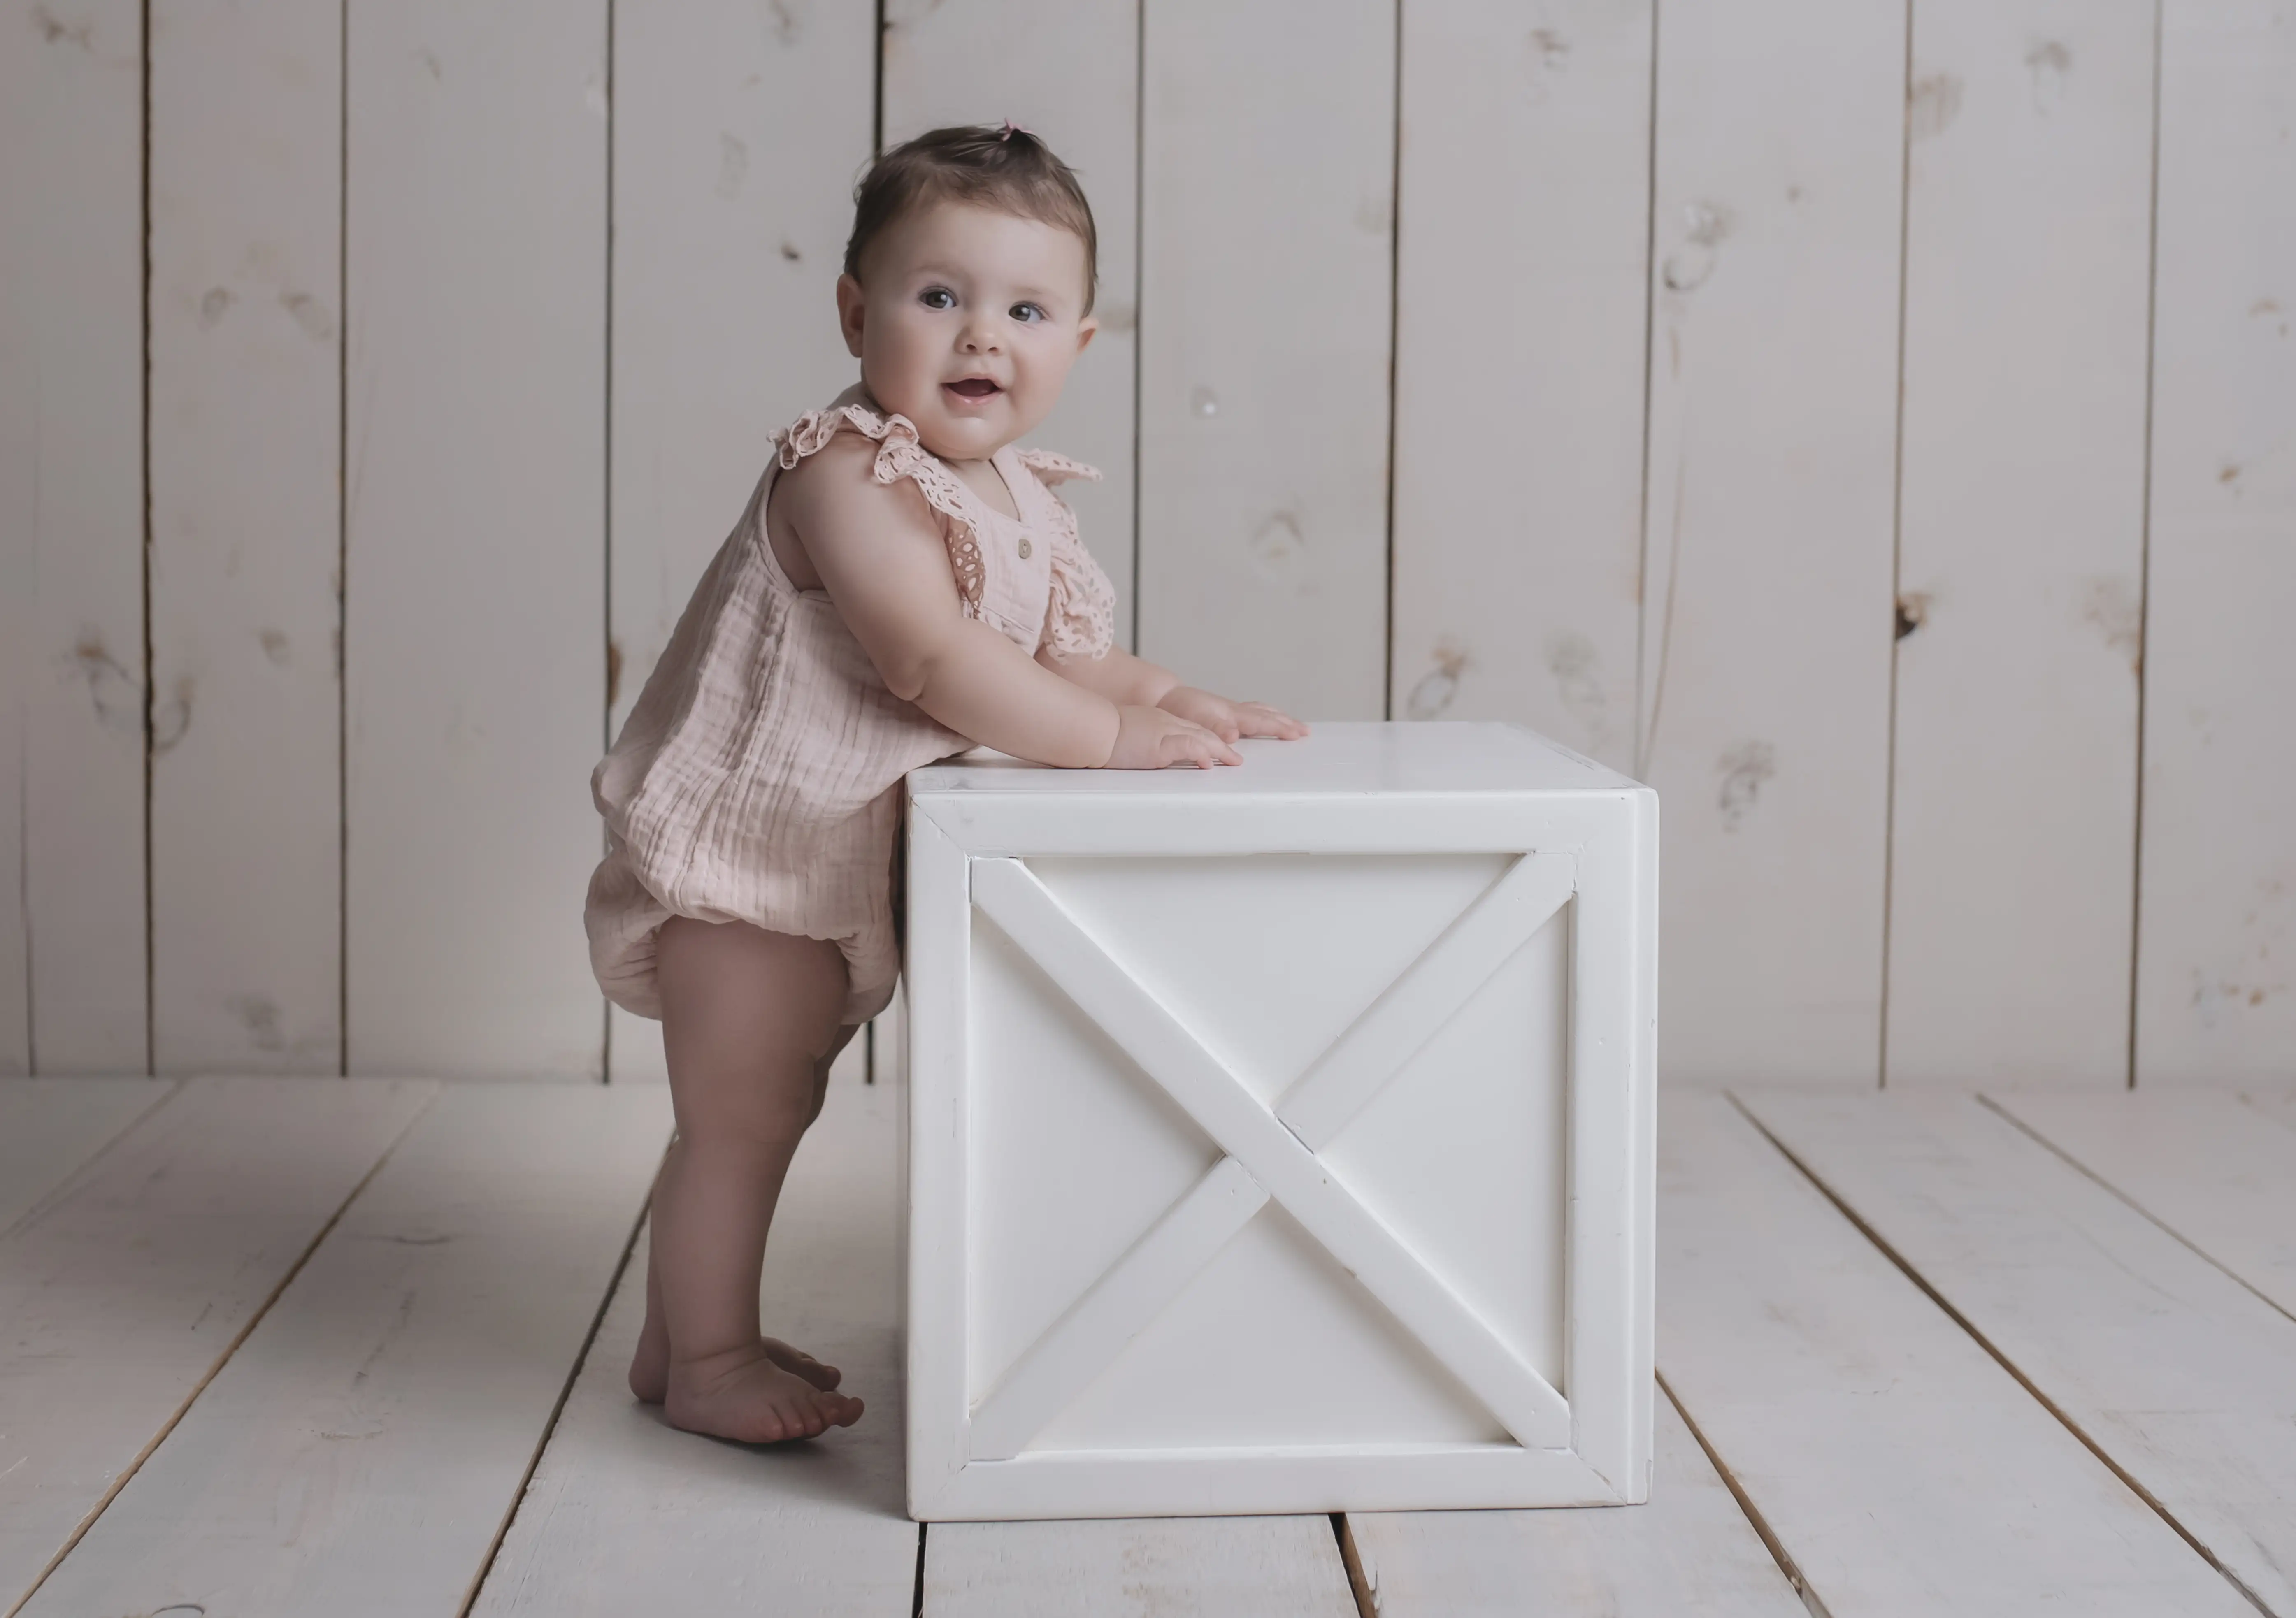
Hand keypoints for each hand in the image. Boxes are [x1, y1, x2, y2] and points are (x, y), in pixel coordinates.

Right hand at [1105, 704, 1243, 769]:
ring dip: (1220, 750)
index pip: (1188, 728)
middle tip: (1235, 758)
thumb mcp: (1125, 735)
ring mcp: (1163, 731)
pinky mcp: (1159, 743)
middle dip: (1221, 744)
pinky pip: (1187, 746)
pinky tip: (1210, 764)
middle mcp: (1164, 723)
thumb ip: (1138, 741)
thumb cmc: (1100, 733)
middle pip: (1201, 731)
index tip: (1218, 748)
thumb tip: (1137, 753)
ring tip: (1233, 761)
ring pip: (1201, 737)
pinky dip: (1202, 754)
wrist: (1090, 728)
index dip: (1206, 739)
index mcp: (1156, 720)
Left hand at [1154, 686, 1310, 744]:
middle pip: (1266, 715)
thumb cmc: (1178, 709)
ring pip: (1260, 711)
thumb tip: (1235, 736)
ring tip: (1293, 723)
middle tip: (1305, 731)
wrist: (1163, 697)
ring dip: (1278, 718)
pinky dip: (1264, 714)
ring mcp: (1229, 709)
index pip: (1261, 722)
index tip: (1297, 734)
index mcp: (1230, 713)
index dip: (1280, 729)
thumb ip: (1216, 728)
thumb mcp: (1196, 720)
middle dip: (1287, 723)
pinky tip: (1264, 718)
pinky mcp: (1223, 711)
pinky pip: (1251, 712)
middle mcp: (1233, 710)